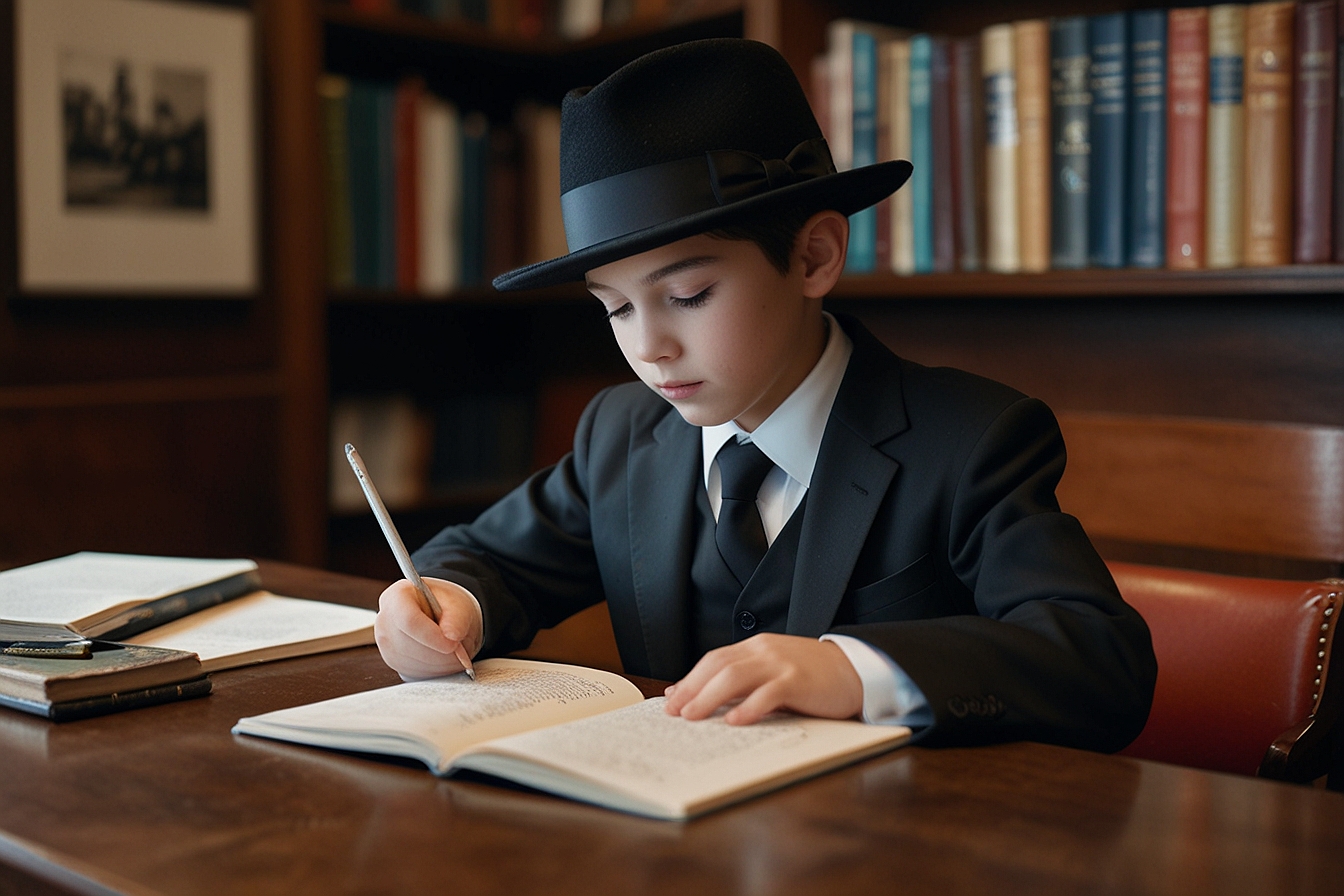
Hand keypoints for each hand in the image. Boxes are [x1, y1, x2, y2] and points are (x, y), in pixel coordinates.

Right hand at [374, 577, 481, 679]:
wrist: (445, 618)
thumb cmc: (448, 607)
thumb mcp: (460, 605)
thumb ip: (459, 617)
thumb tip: (452, 636)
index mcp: (397, 596)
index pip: (408, 620)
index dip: (432, 636)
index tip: (453, 644)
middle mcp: (385, 619)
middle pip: (409, 645)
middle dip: (440, 653)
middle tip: (461, 651)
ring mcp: (385, 642)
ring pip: (413, 662)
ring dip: (440, 664)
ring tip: (456, 653)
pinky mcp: (392, 661)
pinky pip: (414, 672)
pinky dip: (435, 670)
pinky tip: (445, 659)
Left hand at [662, 634, 862, 724]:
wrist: (854, 669)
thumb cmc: (812, 676)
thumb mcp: (772, 672)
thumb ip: (742, 681)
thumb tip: (702, 697)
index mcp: (756, 647)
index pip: (714, 660)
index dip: (690, 679)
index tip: (671, 700)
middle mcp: (764, 651)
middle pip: (718, 666)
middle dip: (692, 689)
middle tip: (674, 711)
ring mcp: (781, 664)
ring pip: (736, 677)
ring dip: (710, 698)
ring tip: (694, 717)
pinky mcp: (798, 681)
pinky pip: (768, 693)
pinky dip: (749, 707)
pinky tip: (735, 721)